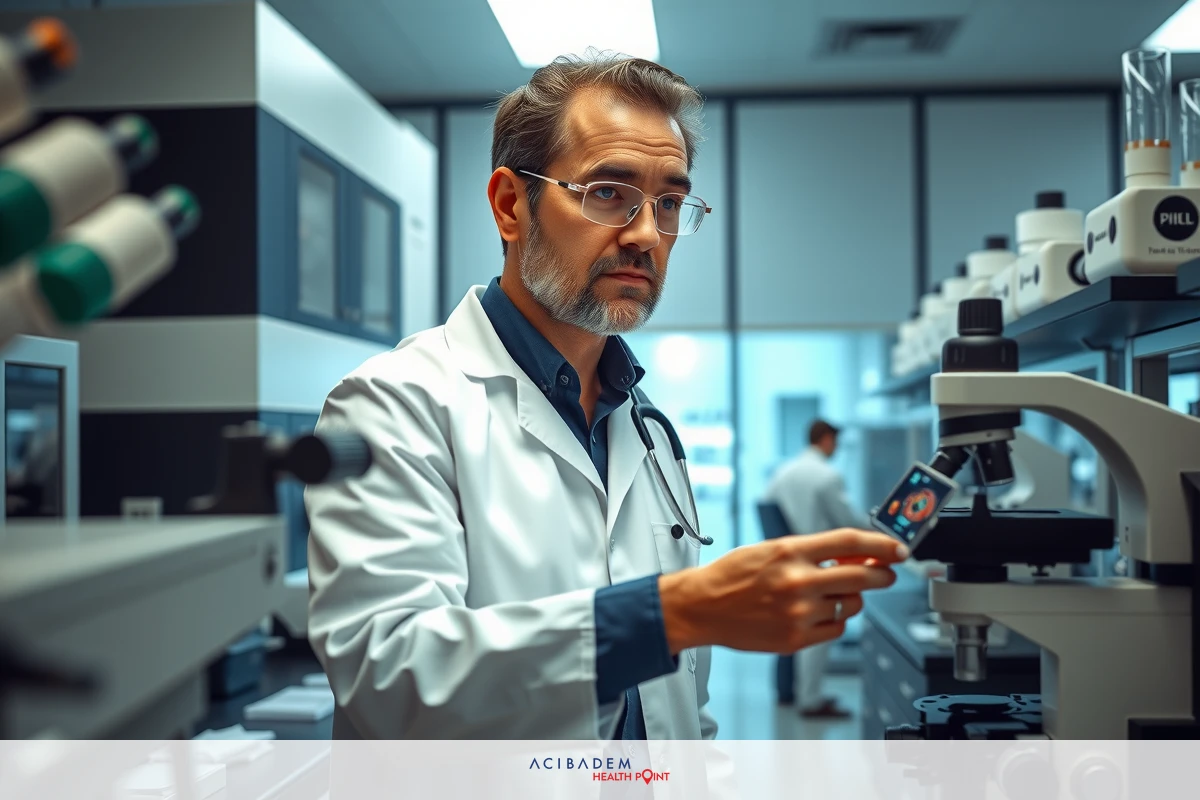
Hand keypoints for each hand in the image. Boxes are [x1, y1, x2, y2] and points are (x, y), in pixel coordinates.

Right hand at [658, 529, 906, 654]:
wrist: (702, 606)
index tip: (898, 549)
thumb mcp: (772, 549)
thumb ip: (813, 552)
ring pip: (850, 606)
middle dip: (882, 575)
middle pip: (863, 576)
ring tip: (828, 595)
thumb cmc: (734, 575)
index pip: (850, 542)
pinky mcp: (796, 639)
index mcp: (790, 551)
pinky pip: (836, 629)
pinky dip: (833, 621)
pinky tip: (814, 614)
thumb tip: (856, 556)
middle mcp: (798, 581)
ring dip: (849, 599)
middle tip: (885, 574)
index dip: (881, 544)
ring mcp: (798, 613)